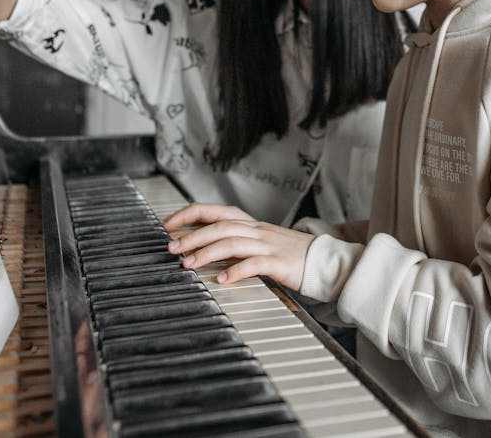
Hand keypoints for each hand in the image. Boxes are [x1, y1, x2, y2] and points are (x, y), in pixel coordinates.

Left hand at [164, 203, 313, 289]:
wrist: (323, 260)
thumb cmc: (287, 254)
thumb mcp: (257, 242)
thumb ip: (233, 242)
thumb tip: (201, 245)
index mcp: (249, 223)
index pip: (213, 211)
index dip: (189, 215)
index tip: (167, 225)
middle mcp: (256, 230)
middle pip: (219, 226)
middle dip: (192, 236)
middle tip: (172, 249)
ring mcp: (268, 245)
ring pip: (232, 242)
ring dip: (207, 253)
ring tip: (189, 265)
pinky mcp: (278, 262)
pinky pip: (253, 264)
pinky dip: (235, 271)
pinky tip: (221, 280)